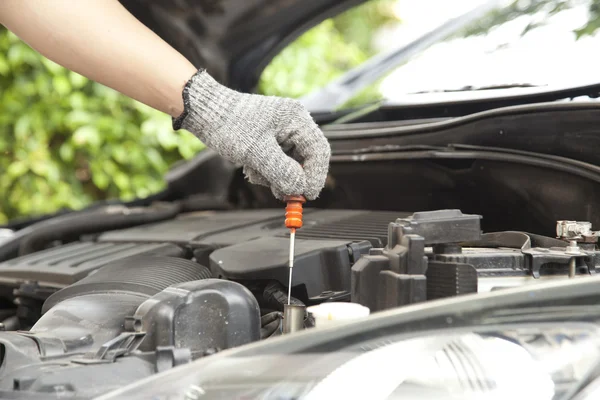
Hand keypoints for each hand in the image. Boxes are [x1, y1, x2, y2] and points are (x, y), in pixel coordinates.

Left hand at [173, 70, 330, 199]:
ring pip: (290, 165)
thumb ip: (281, 171)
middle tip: (280, 193)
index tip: (307, 195)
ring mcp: (281, 133)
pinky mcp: (269, 141)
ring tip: (254, 171)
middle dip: (292, 178)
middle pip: (306, 160)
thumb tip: (299, 189)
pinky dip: (266, 171)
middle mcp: (293, 124)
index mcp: (296, 119)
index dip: (316, 176)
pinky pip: (277, 163)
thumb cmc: (228, 124)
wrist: (203, 112)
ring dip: (274, 176)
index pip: (319, 151)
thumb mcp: (255, 152)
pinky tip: (249, 166)